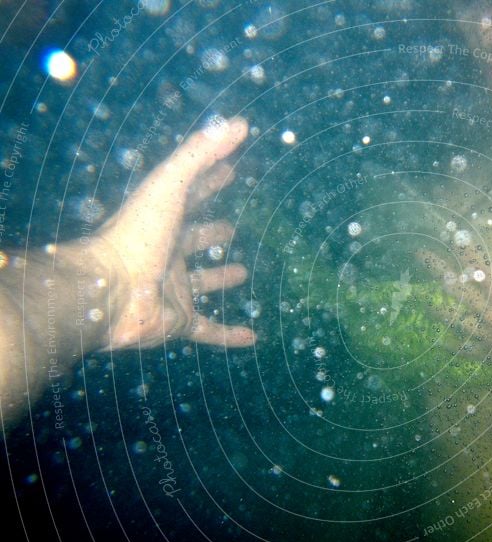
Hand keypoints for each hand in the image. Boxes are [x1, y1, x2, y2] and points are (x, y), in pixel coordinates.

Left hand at [90, 116, 254, 349]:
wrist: (109, 293)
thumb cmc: (136, 235)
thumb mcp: (170, 185)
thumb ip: (201, 153)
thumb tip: (241, 123)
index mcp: (163, 218)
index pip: (192, 193)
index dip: (211, 177)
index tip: (231, 166)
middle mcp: (167, 252)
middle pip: (194, 237)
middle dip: (212, 230)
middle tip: (233, 224)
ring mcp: (173, 288)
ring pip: (200, 283)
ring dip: (219, 277)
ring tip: (243, 271)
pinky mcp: (178, 321)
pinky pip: (208, 330)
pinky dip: (229, 336)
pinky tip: (252, 338)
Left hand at [420, 219, 491, 373]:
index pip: (477, 263)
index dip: (461, 246)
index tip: (448, 232)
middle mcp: (491, 312)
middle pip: (457, 287)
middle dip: (436, 268)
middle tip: (419, 254)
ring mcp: (489, 335)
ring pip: (455, 319)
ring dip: (435, 307)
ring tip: (418, 299)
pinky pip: (466, 351)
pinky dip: (451, 346)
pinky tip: (437, 343)